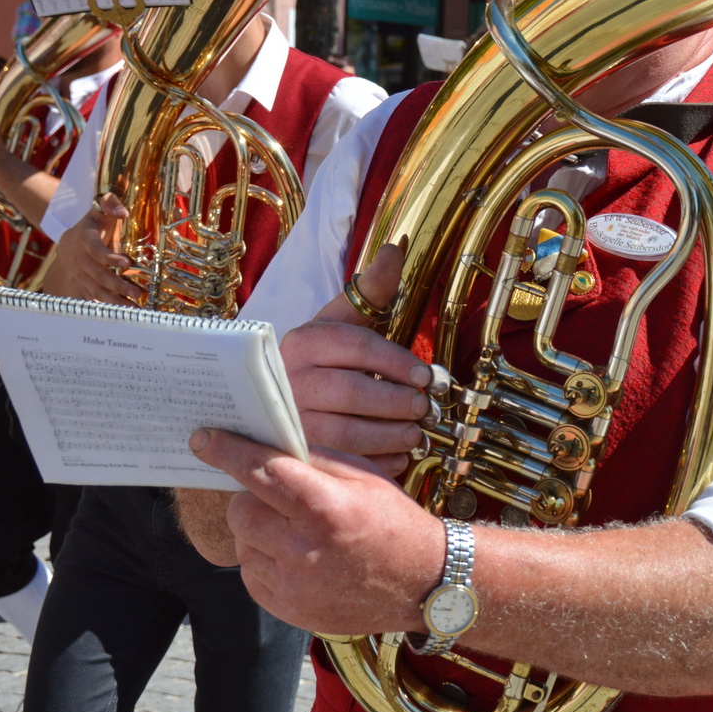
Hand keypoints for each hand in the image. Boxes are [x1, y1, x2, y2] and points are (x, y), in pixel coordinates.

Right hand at [47, 192, 143, 303]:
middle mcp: (81, 260)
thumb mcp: (98, 209)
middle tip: (137, 292)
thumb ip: (109, 204)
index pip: (95, 250)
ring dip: (115, 300)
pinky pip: (95, 297)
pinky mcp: (84, 285)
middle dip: (118, 285)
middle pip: (98, 275)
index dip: (109, 257)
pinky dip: (108, 306)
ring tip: (134, 308)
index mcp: (84, 239)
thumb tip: (123, 212)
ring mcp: (81, 275)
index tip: (126, 262)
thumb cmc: (91, 224)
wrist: (68, 242)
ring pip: (96, 290)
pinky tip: (125, 312)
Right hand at [175, 245, 431, 566]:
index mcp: (302, 342)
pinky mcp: (296, 453)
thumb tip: (394, 249)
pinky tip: (398, 457)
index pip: (353, 346)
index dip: (393, 361)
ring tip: (416, 432)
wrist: (289, 391)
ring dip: (389, 435)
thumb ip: (372, 288)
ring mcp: (288, 420)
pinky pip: (339, 463)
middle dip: (395, 402)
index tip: (424, 375)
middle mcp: (288, 380)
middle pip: (349, 392)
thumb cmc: (329, 354)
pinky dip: (374, 462)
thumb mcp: (345, 319)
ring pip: (344, 432)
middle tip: (424, 408)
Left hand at [189, 430, 443, 633]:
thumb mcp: (365, 477)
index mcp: (326, 507)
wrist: (423, 584)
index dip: (228, 452)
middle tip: (277, 497)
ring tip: (294, 532)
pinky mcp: (289, 610)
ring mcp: (294, 586)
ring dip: (259, 532)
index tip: (203, 439)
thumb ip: (315, 460)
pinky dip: (265, 561)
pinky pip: (252, 575)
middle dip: (252, 497)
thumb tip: (269, 446)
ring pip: (244, 543)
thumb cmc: (394, 522)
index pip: (261, 472)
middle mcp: (305, 549)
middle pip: (242, 510)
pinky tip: (296, 557)